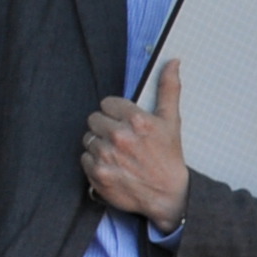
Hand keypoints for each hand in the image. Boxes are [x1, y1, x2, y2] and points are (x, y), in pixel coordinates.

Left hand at [82, 59, 190, 231]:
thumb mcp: (171, 121)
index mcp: (137, 119)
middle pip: (94, 120)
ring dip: (100, 145)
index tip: (126, 124)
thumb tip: (172, 61)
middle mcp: (120, 136)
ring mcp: (107, 156)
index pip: (107, 103)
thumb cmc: (169, 156)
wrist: (169, 195)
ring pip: (88, 139)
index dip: (116, 113)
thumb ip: (169, 88)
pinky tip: (111, 166)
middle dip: (106, 128)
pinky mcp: (98, 174)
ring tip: (117, 155)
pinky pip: (84, 158)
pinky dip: (95, 163)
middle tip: (121, 140)